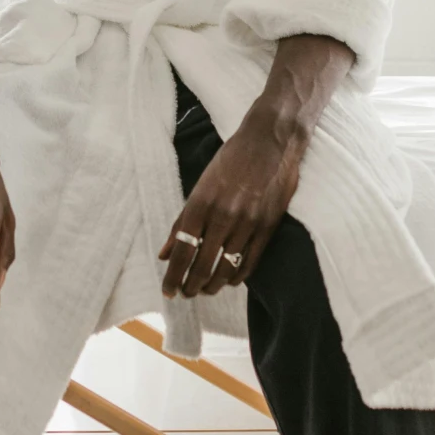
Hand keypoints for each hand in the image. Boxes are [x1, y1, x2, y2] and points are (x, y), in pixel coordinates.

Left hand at [160, 100, 306, 299]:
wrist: (270, 140)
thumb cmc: (231, 159)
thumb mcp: (200, 186)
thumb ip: (181, 221)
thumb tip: (164, 252)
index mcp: (200, 204)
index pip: (182, 251)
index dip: (173, 276)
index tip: (168, 292)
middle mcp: (222, 216)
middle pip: (202, 265)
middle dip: (191, 286)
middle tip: (186, 294)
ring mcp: (248, 223)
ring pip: (226, 268)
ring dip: (213, 285)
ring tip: (205, 290)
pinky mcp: (268, 226)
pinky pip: (250, 261)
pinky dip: (238, 276)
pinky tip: (230, 280)